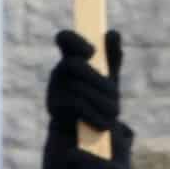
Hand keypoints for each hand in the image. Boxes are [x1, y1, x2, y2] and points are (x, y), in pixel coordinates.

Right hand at [42, 24, 124, 153]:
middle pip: (74, 65)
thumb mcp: (109, 78)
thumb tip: (113, 33)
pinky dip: (94, 115)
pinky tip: (103, 125)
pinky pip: (77, 106)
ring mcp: (53, 89)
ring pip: (80, 88)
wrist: (84, 135)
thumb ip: (112, 57)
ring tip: (114, 114)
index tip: (92, 52)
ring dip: (102, 102)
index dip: (76, 41)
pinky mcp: (53, 108)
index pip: (65, 39)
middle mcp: (59, 72)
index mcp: (72, 59)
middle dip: (98, 81)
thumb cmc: (98, 100)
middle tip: (116, 95)